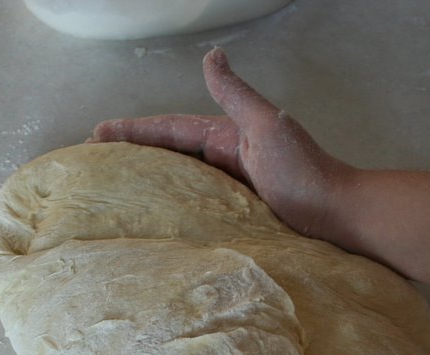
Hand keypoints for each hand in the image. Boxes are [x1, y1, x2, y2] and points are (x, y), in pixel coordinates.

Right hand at [92, 48, 356, 243]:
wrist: (337, 215)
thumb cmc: (304, 171)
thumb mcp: (266, 124)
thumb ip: (236, 94)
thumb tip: (213, 55)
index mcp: (225, 138)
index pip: (168, 130)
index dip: (132, 131)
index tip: (96, 135)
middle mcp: (224, 162)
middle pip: (168, 156)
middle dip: (131, 157)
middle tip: (92, 167)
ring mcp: (229, 191)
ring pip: (178, 184)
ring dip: (146, 185)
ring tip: (111, 196)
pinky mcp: (236, 218)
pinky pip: (194, 211)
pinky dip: (171, 212)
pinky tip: (155, 224)